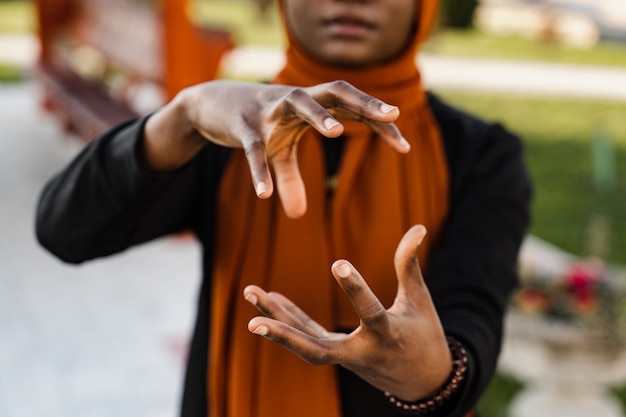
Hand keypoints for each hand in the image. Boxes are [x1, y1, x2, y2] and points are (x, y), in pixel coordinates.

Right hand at [180, 79, 408, 217]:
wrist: (209, 104)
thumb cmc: (254, 124)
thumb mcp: (276, 152)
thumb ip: (290, 179)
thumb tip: (299, 215)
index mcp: (310, 104)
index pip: (351, 108)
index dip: (377, 122)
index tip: (404, 146)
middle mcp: (293, 100)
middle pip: (335, 92)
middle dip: (363, 102)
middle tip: (392, 115)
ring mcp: (267, 109)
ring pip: (298, 103)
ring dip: (318, 115)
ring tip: (339, 132)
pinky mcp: (242, 124)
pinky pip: (254, 148)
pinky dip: (260, 169)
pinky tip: (266, 195)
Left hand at [243, 225, 452, 400]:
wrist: (422, 380)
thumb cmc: (424, 335)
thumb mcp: (419, 301)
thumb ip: (409, 265)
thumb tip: (419, 226)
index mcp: (387, 336)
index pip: (368, 313)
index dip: (355, 288)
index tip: (339, 262)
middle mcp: (360, 352)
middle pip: (315, 350)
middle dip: (284, 336)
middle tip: (252, 322)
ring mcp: (345, 358)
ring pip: (304, 345)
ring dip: (275, 323)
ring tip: (250, 293)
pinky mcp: (336, 354)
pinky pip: (308, 336)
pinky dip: (289, 318)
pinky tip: (270, 298)